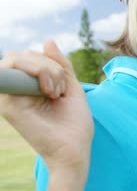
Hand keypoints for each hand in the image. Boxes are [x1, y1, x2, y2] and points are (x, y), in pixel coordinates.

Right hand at [0, 40, 92, 173]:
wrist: (75, 150)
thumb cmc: (75, 125)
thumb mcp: (72, 88)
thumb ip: (61, 65)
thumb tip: (48, 40)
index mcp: (28, 88)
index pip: (29, 57)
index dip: (48, 61)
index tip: (63, 83)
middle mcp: (15, 91)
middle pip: (24, 54)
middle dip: (51, 65)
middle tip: (61, 90)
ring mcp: (9, 96)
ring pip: (17, 57)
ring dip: (47, 69)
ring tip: (56, 92)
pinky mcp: (7, 103)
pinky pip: (12, 68)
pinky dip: (37, 71)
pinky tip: (49, 92)